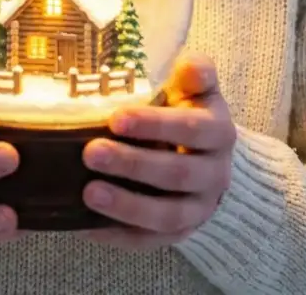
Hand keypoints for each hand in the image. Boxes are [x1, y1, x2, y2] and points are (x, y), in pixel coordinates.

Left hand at [79, 52, 235, 248]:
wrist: (209, 160)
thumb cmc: (191, 113)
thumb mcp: (198, 89)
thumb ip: (196, 73)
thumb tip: (190, 64)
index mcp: (219, 134)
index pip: (191, 130)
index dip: (155, 125)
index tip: (116, 118)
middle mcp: (214, 176)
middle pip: (176, 175)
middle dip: (132, 164)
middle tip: (90, 152)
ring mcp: (197, 210)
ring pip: (166, 215)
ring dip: (127, 206)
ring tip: (88, 193)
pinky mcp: (178, 235)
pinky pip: (149, 241)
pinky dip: (118, 235)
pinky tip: (86, 225)